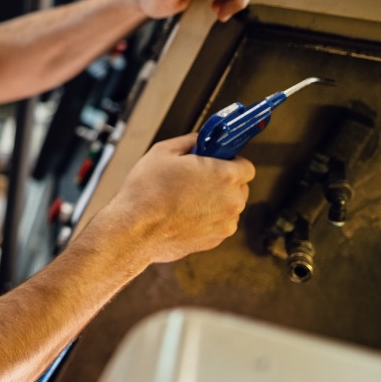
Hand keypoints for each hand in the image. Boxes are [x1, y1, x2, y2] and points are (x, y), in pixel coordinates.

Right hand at [90, 134, 253, 265]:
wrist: (133, 230)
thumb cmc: (146, 191)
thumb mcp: (164, 152)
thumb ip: (190, 142)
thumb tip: (200, 141)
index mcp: (225, 175)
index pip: (247, 166)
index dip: (230, 162)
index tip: (217, 162)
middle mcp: (232, 201)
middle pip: (239, 187)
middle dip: (223, 182)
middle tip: (197, 179)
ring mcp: (225, 224)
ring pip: (229, 207)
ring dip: (216, 202)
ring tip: (186, 200)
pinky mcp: (215, 241)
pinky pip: (218, 224)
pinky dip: (207, 220)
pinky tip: (183, 215)